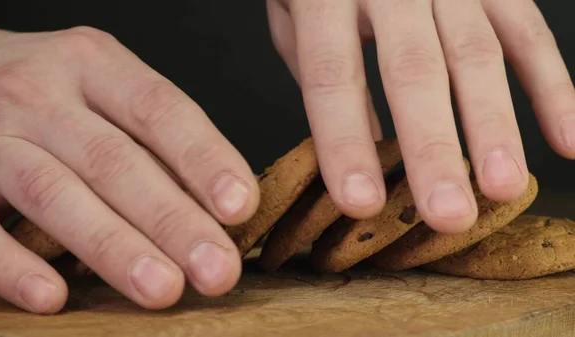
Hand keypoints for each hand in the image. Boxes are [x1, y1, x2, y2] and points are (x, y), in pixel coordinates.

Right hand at [0, 27, 259, 312]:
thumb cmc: (46, 87)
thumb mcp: (100, 82)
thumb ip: (151, 133)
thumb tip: (221, 199)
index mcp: (92, 64)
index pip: (160, 110)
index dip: (204, 158)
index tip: (241, 207)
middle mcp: (39, 94)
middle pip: (114, 162)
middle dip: (171, 220)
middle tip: (217, 269)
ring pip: (55, 194)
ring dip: (112, 246)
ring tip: (163, 289)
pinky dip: (11, 265)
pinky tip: (53, 297)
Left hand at [267, 0, 574, 231]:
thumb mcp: (298, 15)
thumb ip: (323, 73)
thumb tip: (362, 143)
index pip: (333, 74)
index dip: (345, 140)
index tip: (360, 202)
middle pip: (414, 69)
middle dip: (433, 146)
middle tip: (447, 214)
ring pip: (477, 53)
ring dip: (495, 124)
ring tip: (504, 186)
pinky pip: (527, 31)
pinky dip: (552, 86)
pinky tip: (570, 139)